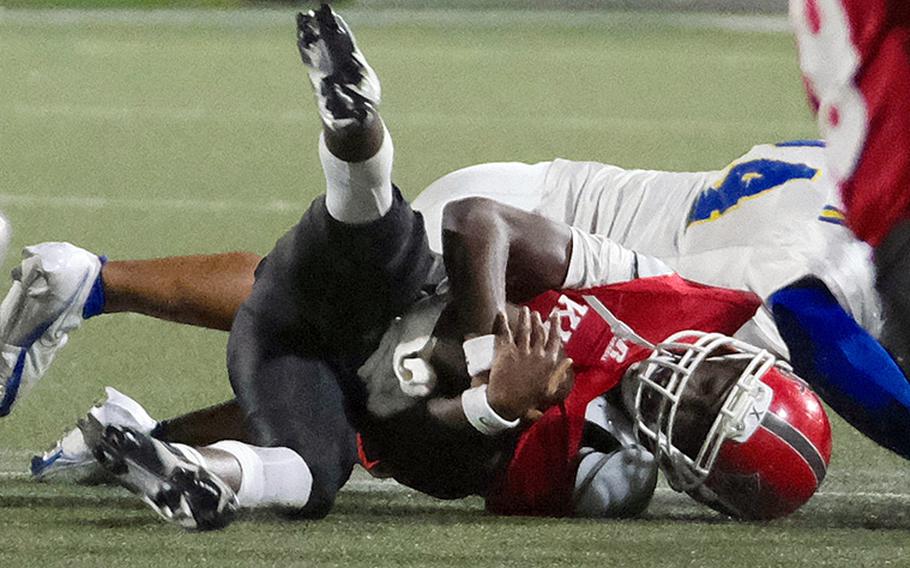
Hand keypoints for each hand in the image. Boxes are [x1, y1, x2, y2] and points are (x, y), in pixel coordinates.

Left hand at [485, 307, 573, 421]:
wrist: (507, 404)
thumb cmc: (529, 401)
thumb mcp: (550, 389)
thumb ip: (560, 373)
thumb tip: (569, 361)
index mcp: (549, 363)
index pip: (554, 339)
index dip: (555, 326)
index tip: (555, 316)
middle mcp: (536, 354)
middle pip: (539, 332)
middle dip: (538, 320)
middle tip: (537, 313)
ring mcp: (521, 352)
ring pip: (524, 330)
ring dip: (524, 318)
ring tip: (525, 310)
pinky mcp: (506, 352)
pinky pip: (505, 333)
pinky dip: (503, 322)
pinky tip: (501, 314)